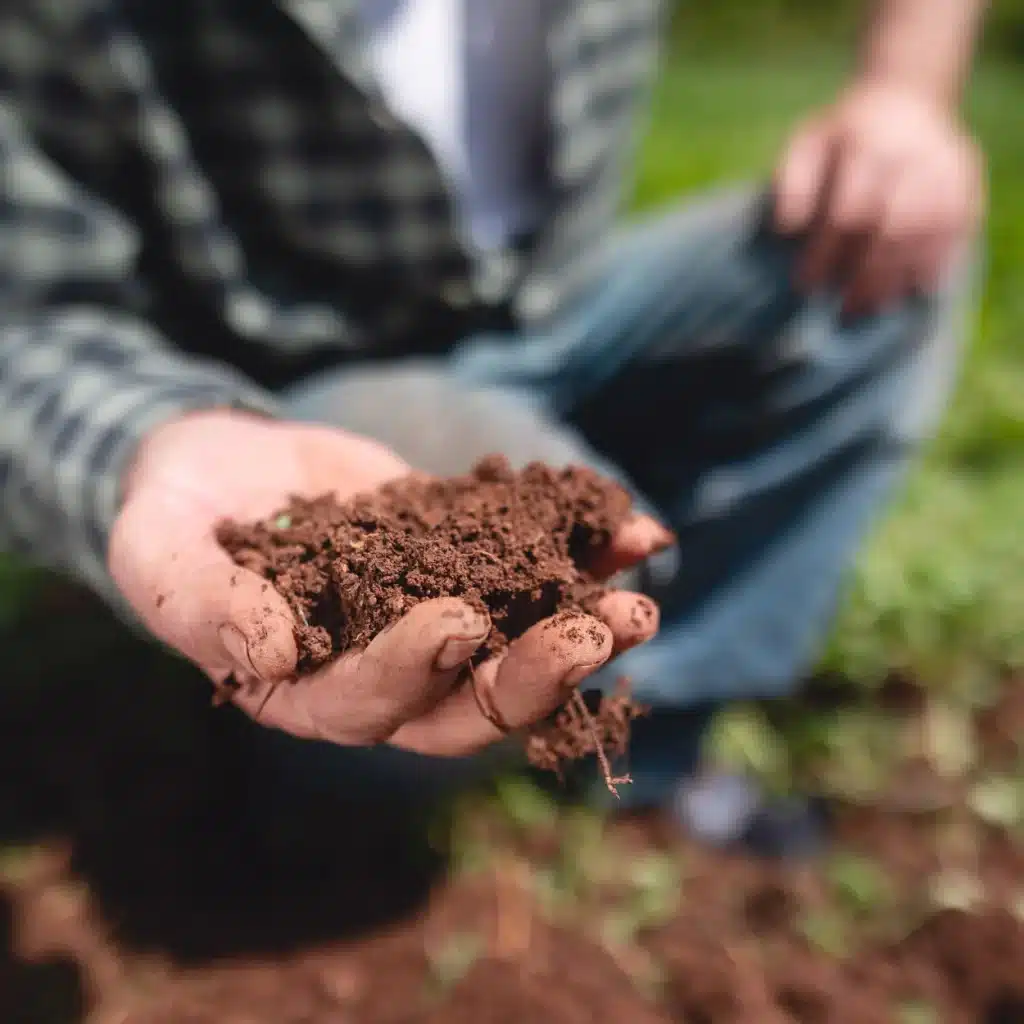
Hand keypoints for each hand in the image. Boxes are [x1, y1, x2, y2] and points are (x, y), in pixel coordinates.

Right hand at [109, 410, 669, 756]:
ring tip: (638, 599)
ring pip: (521, 644)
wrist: (219, 464)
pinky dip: (585, 553)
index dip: (416, 672)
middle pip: (472, 700)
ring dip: (585, 627)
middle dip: (538, 673)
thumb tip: (271, 653)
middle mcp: (386, 670)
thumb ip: (206, 607)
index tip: (456, 621)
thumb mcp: (162, 558)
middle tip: (599, 634)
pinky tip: (638, 530)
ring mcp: (435, 615)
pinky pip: (532, 566)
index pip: (373, 707)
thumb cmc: (173, 520)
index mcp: (310, 692)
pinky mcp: (466, 560)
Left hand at [773, 80, 982, 315]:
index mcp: (867, 145)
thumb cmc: (843, 135)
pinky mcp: (967, 182)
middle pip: (892, 228)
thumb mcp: (808, 143)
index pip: (847, 211)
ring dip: (900, 276)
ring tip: (875, 308)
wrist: (906, 98)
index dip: (826, 253)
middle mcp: (912, 156)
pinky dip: (937, 262)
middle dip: (866, 275)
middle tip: (845, 309)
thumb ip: (793, 182)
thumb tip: (786, 228)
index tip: (806, 285)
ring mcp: (946, 169)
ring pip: (926, 234)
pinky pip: (957, 230)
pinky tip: (916, 290)